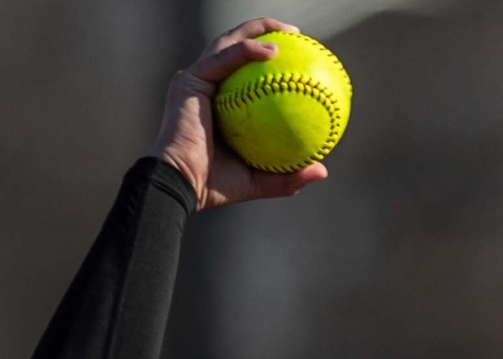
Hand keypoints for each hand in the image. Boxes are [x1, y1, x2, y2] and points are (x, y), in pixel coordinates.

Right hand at [149, 17, 329, 210]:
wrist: (181, 183)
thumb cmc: (214, 185)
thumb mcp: (259, 181)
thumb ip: (288, 176)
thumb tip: (322, 170)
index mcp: (220, 103)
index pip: (246, 73)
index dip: (270, 61)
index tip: (301, 60)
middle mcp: (208, 86)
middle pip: (237, 47)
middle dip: (265, 32)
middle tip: (297, 36)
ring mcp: (197, 80)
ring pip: (229, 42)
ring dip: (258, 30)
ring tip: (289, 33)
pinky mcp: (190, 79)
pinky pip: (224, 58)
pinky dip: (247, 50)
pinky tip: (273, 50)